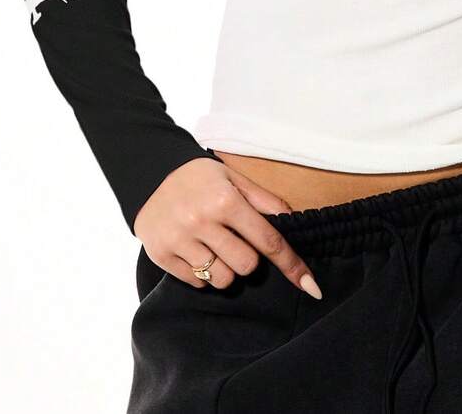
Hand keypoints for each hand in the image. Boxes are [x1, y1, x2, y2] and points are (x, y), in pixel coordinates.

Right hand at [133, 156, 321, 298]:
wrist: (150, 174)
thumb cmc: (200, 177)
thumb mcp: (234, 178)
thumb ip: (264, 201)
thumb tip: (293, 221)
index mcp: (225, 200)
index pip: (268, 240)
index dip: (291, 265)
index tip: (311, 287)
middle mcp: (202, 221)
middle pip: (246, 266)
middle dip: (249, 260)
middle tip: (237, 242)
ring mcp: (180, 240)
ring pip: (222, 280)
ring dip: (226, 269)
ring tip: (215, 247)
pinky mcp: (162, 255)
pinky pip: (197, 283)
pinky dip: (203, 274)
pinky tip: (196, 250)